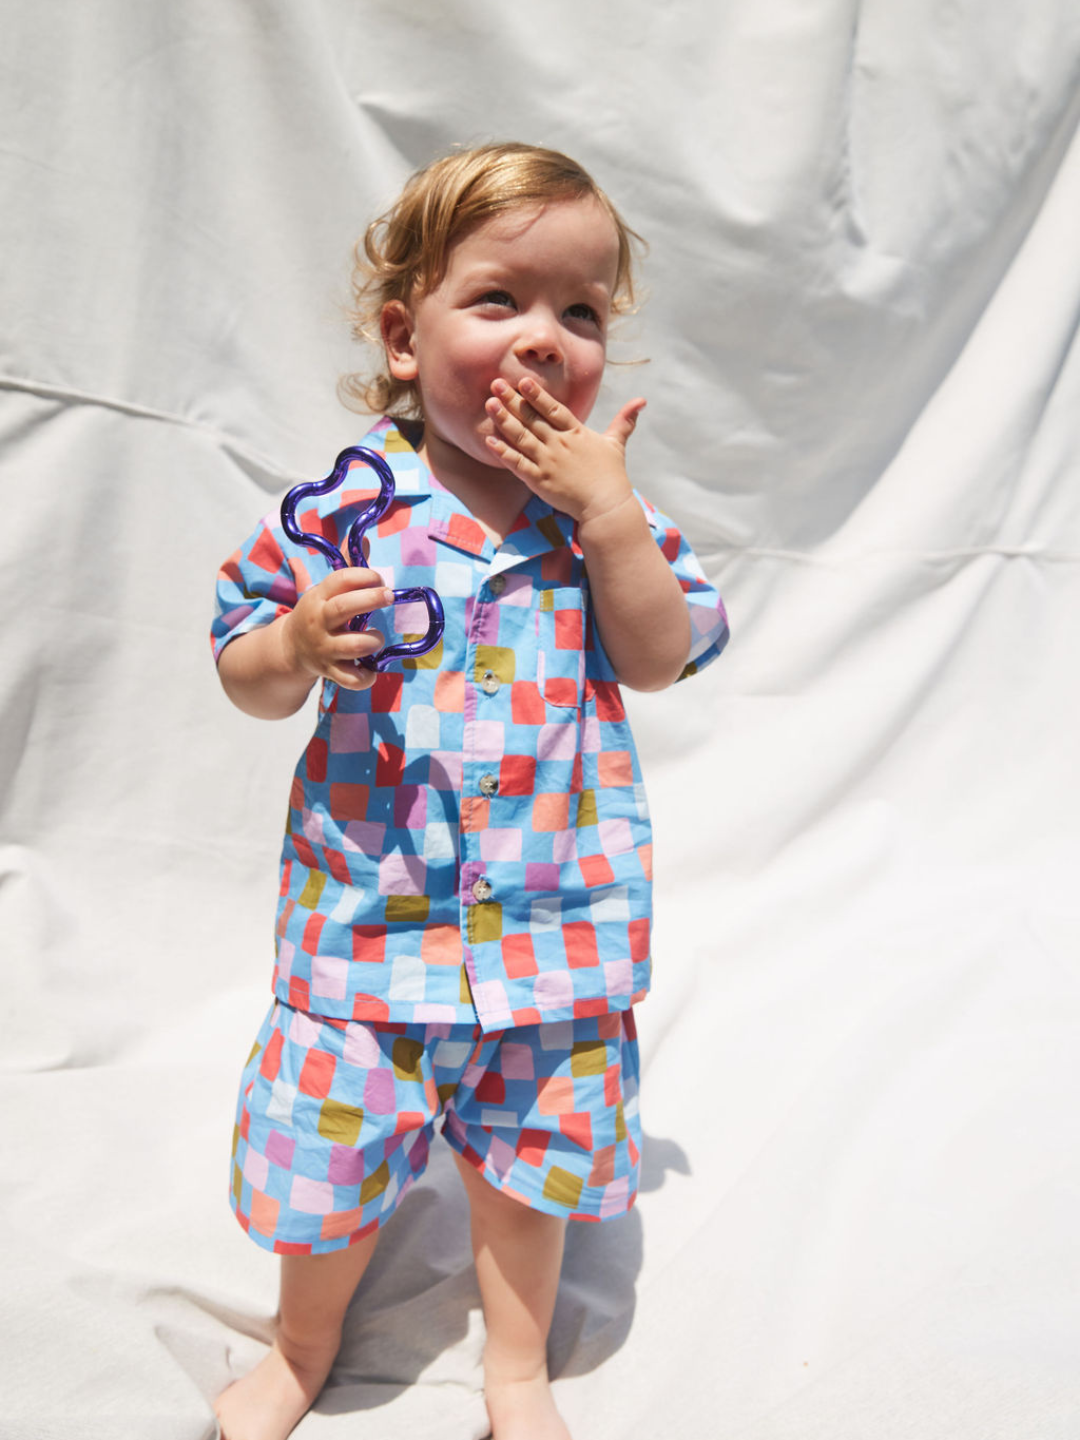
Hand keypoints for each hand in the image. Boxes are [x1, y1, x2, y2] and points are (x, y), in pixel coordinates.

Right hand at [281, 566, 390, 689]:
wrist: (290, 649)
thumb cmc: (319, 613)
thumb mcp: (326, 589)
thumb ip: (347, 566)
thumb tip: (364, 538)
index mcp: (319, 597)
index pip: (340, 580)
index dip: (363, 575)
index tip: (379, 578)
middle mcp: (320, 622)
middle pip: (343, 608)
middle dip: (371, 600)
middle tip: (390, 595)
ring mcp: (325, 648)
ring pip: (351, 646)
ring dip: (371, 641)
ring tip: (376, 637)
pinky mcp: (330, 671)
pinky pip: (350, 679)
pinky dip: (365, 677)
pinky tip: (373, 669)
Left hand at [484, 377, 645, 524]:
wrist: (606, 507)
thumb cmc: (612, 476)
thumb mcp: (617, 444)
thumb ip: (624, 421)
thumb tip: (641, 401)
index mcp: (576, 433)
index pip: (553, 409)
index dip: (537, 394)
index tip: (523, 381)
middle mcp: (560, 445)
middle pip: (532, 419)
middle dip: (512, 400)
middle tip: (496, 383)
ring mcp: (548, 462)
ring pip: (521, 437)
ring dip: (504, 419)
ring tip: (489, 404)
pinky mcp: (539, 481)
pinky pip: (517, 464)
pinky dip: (502, 452)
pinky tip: (488, 441)